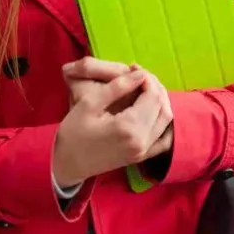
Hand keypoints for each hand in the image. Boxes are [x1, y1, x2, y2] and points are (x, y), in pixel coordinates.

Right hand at [52, 64, 172, 185]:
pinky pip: (164, 139)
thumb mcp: (89, 104)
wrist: (67, 164)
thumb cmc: (73, 133)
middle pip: (162, 106)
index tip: (134, 69)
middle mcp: (141, 141)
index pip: (152, 96)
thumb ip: (117, 87)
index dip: (148, 78)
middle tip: (139, 76)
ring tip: (144, 88)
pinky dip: (164, 123)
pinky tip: (154, 111)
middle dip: (154, 87)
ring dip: (160, 101)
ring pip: (166, 120)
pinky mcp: (141, 157)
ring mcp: (143, 151)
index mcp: (128, 127)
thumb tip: (140, 74)